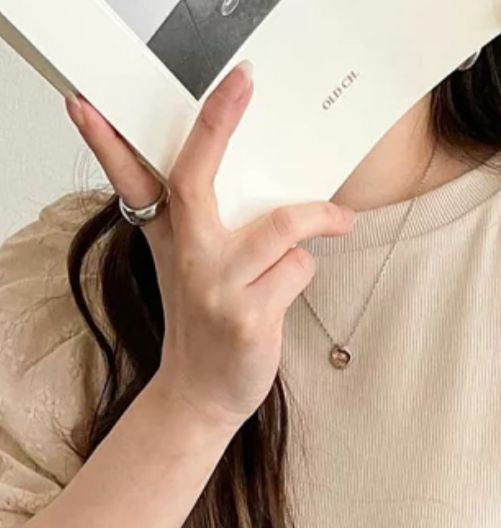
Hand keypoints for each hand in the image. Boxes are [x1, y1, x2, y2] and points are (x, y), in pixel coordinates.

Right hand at [64, 62, 356, 431]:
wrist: (203, 394)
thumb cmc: (204, 323)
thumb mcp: (187, 267)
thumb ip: (199, 222)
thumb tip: (251, 175)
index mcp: (168, 239)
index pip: (135, 180)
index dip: (109, 141)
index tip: (89, 103)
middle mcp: (188, 258)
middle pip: (195, 180)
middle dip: (218, 124)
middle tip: (242, 84)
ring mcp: (217, 288)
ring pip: (282, 228)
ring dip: (315, 223)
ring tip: (334, 223)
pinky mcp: (250, 318)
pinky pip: (299, 268)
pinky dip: (306, 270)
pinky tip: (290, 288)